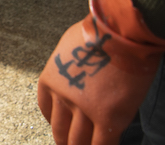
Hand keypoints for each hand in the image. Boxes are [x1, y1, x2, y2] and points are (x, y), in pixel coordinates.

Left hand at [37, 0, 164, 143]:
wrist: (118, 31)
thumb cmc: (97, 33)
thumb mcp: (68, 48)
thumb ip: (68, 68)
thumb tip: (74, 76)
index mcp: (50, 79)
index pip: (46, 110)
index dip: (55, 122)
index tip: (62, 127)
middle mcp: (62, 96)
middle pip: (61, 130)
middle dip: (67, 141)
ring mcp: (84, 109)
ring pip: (79, 142)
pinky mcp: (108, 117)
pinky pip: (102, 144)